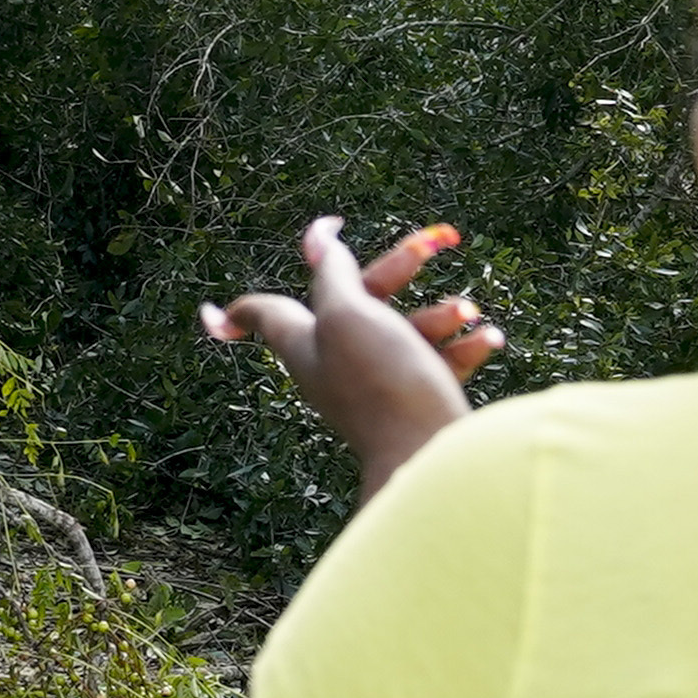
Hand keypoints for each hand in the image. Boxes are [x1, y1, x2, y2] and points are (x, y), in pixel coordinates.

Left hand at [200, 216, 504, 495]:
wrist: (431, 458)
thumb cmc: (383, 384)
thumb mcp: (348, 315)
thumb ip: (331, 275)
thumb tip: (317, 240)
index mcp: (304, 345)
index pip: (261, 315)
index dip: (237, 309)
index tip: (209, 313)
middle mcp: (335, 365)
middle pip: (357, 299)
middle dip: (400, 267)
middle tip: (436, 242)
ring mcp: (378, 384)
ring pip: (406, 328)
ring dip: (442, 312)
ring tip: (467, 311)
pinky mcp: (418, 401)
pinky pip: (438, 361)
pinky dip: (464, 346)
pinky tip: (488, 338)